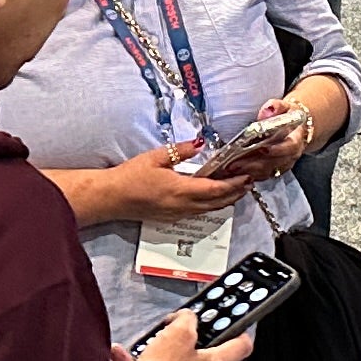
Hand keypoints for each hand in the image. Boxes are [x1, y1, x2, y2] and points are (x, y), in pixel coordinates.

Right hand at [100, 144, 244, 222]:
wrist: (112, 197)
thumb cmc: (131, 176)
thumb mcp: (157, 157)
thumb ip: (181, 151)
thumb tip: (200, 143)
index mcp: (181, 189)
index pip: (216, 189)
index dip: (235, 185)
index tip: (247, 177)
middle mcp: (183, 205)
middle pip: (218, 203)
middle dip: (235, 193)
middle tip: (248, 183)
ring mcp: (178, 214)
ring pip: (209, 210)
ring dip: (225, 200)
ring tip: (236, 189)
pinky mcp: (172, 218)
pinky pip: (198, 212)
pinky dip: (211, 205)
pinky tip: (213, 197)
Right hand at [137, 309, 253, 360]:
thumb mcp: (179, 333)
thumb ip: (186, 320)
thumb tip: (186, 317)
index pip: (241, 346)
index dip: (240, 331)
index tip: (235, 322)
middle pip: (205, 357)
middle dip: (189, 341)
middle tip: (178, 330)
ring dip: (159, 353)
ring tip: (144, 343)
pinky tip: (121, 354)